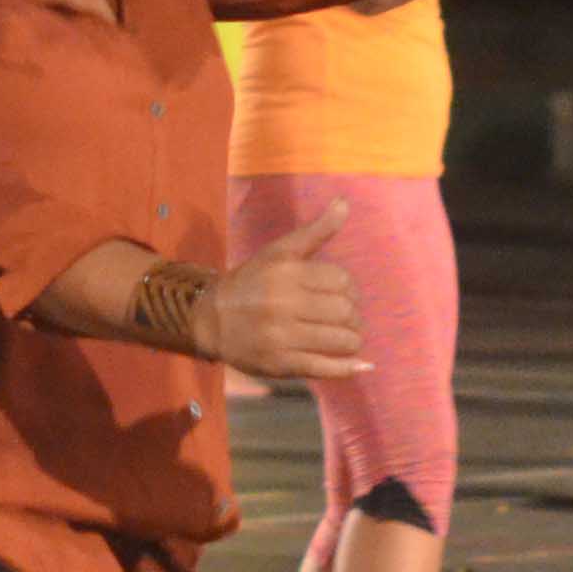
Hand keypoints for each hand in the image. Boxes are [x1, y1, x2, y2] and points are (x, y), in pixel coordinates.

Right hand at [208, 207, 363, 379]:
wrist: (211, 320)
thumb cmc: (251, 282)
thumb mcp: (280, 252)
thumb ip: (315, 231)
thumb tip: (345, 203)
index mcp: (286, 273)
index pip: (342, 282)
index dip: (350, 290)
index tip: (342, 296)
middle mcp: (283, 304)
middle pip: (345, 311)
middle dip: (352, 316)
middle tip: (344, 319)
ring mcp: (282, 337)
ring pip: (341, 340)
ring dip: (352, 341)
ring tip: (345, 338)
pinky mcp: (281, 364)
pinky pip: (326, 368)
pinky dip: (348, 368)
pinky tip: (362, 365)